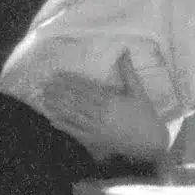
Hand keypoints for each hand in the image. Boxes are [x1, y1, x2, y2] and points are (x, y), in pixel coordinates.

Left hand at [37, 54, 169, 161]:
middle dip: (59, 92)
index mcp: (112, 101)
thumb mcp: (138, 91)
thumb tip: (124, 50)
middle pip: (76, 101)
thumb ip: (128, 71)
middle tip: (44, 84)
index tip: (58, 74)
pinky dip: (64, 126)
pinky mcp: (95, 141)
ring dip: (58, 107)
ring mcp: (97, 129)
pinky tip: (52, 120)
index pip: (86, 89)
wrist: (151, 143)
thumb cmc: (146, 115)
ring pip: (73, 115)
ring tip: (44, 98)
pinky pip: (76, 132)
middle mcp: (101, 115)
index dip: (71, 81)